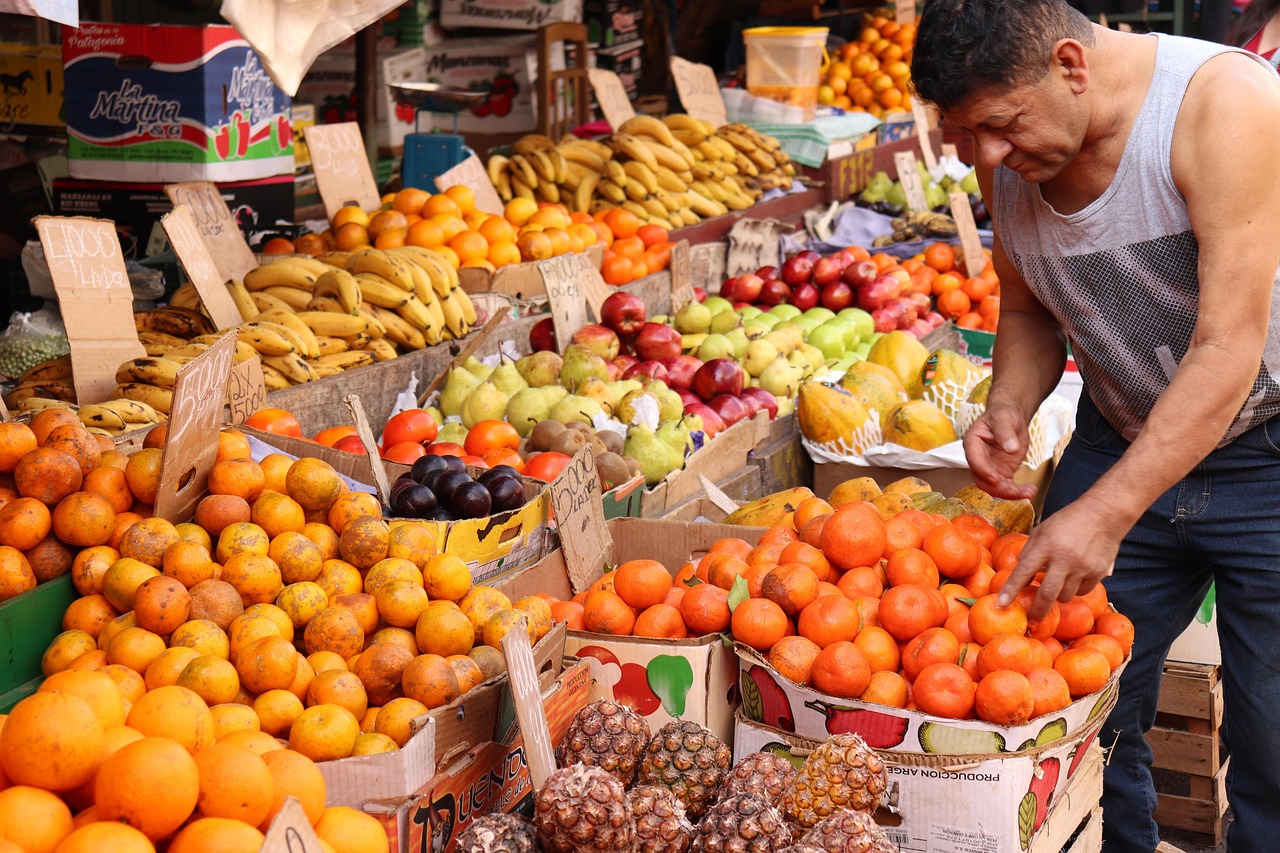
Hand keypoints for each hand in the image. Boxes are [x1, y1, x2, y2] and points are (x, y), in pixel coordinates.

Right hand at [963, 405, 1036, 499]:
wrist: (1010, 418)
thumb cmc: (1002, 415)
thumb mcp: (1003, 418)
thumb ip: (1004, 432)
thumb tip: (1010, 448)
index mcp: (973, 444)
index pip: (975, 461)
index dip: (983, 471)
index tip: (996, 478)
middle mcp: (979, 459)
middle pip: (983, 479)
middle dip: (998, 488)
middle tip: (1014, 491)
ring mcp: (990, 467)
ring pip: (995, 487)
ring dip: (1010, 493)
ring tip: (1028, 492)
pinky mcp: (1002, 472)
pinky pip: (1007, 486)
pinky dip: (1018, 491)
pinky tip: (1030, 490)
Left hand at [997, 499, 1120, 619]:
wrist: (1103, 514)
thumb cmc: (1066, 522)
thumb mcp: (1041, 531)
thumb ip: (1029, 553)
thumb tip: (1019, 577)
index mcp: (1046, 545)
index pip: (1024, 571)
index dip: (1011, 589)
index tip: (1001, 604)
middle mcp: (1064, 558)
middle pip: (1048, 594)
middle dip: (1037, 611)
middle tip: (1031, 622)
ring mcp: (1083, 567)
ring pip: (1065, 596)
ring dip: (1057, 596)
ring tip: (1056, 582)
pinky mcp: (1099, 572)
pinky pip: (1082, 592)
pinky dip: (1075, 590)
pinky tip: (1073, 578)